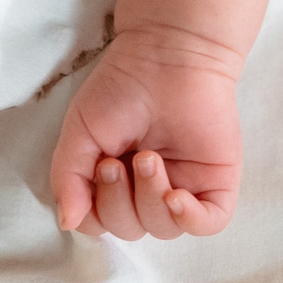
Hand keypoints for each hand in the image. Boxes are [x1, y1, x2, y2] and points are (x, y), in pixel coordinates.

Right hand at [49, 25, 244, 238]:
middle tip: (120, 160)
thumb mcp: (80, 130)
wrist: (168, 53)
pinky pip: (206, 223)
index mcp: (115, 180)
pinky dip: (189, 219)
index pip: (101, 222)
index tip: (99, 166)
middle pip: (130, 228)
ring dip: (149, 199)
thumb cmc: (122, 87)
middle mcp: (147, 189)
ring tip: (149, 157)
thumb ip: (67, 178)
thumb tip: (67, 222)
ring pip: (165, 228)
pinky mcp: (216, 183)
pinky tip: (176, 198)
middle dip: (119, 201)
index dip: (96, 210)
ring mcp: (184, 187)